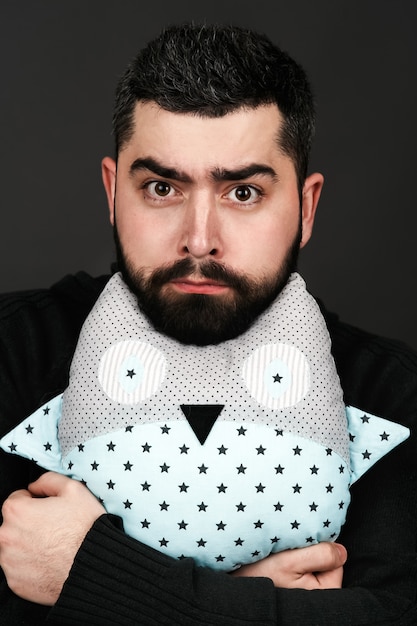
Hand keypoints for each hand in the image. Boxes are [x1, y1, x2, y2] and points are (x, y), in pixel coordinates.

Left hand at [0, 472, 104, 604]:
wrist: (94, 567)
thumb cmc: (85, 527)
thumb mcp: (74, 489)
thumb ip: (48, 480)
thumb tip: (34, 486)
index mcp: (17, 511)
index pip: (16, 499)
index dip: (35, 501)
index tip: (48, 510)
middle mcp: (6, 537)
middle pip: (13, 524)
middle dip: (29, 523)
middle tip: (53, 528)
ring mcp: (9, 562)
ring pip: (14, 546)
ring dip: (27, 544)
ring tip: (53, 546)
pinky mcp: (15, 582)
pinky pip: (19, 568)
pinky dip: (30, 565)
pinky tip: (49, 562)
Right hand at [231, 542, 346, 588]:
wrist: (232, 577)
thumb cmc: (260, 571)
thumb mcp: (292, 560)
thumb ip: (322, 555)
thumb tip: (342, 551)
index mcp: (322, 592)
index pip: (337, 562)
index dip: (321, 548)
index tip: (301, 548)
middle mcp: (316, 595)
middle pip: (326, 562)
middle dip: (311, 552)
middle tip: (289, 551)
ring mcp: (305, 591)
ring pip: (314, 562)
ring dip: (300, 554)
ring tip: (281, 555)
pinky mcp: (294, 585)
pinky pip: (303, 566)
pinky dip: (293, 559)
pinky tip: (278, 560)